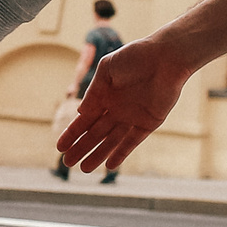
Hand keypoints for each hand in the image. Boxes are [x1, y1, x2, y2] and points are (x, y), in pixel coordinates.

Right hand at [58, 34, 194, 173]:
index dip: (72, 134)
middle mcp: (116, 109)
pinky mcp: (148, 123)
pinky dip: (121, 153)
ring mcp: (132, 117)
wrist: (165, 57)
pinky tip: (110, 165)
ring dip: (98, 154)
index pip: (84, 120)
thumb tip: (81, 112)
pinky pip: (132, 141)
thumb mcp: (107, 69)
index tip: (60, 147)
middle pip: (95, 134)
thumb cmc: (135, 57)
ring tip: (84, 169)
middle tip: (68, 163)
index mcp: (104, 96)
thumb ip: (94, 91)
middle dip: (81, 148)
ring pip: (111, 141)